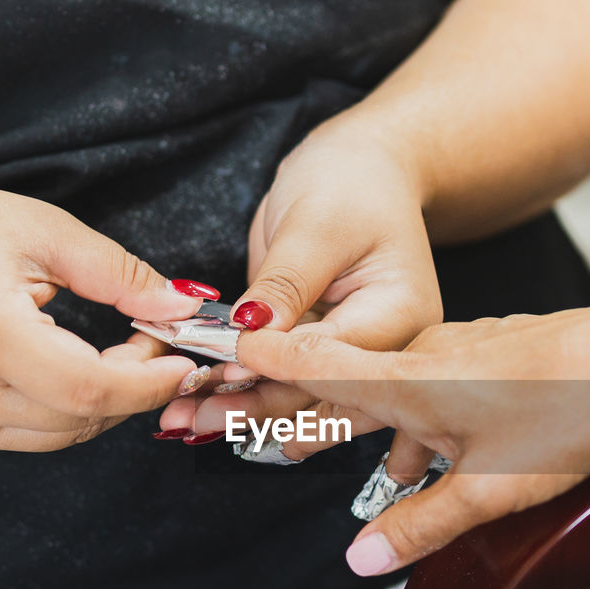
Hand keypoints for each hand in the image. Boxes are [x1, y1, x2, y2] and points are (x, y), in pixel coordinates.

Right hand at [0, 184, 209, 450]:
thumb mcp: (32, 228)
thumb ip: (115, 271)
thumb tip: (180, 306)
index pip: (90, 387)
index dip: (150, 381)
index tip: (185, 356)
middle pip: (87, 415)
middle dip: (140, 385)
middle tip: (157, 339)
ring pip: (70, 433)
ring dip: (113, 400)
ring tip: (126, 351)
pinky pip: (41, 435)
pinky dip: (78, 409)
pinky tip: (85, 369)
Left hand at [156, 120, 442, 440]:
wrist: (364, 168)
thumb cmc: (350, 181)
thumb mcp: (315, 225)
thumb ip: (284, 285)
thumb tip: (251, 335)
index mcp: (401, 314)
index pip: (335, 354)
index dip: (278, 366)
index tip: (225, 369)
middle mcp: (384, 348)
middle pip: (322, 393)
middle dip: (258, 407)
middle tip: (196, 416)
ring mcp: (354, 355)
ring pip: (301, 400)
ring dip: (246, 412)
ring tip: (188, 420)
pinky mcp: (322, 353)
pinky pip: (288, 383)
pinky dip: (248, 395)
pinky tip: (208, 408)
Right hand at [237, 296, 589, 575]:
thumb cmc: (568, 413)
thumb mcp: (490, 487)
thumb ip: (422, 525)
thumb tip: (361, 559)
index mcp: (407, 381)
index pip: (312, 364)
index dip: (258, 362)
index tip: (210, 355)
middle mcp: (423, 357)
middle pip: (338, 378)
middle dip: (291, 402)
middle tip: (246, 415)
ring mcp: (458, 352)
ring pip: (388, 387)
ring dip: (358, 421)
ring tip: (347, 463)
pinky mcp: (489, 356)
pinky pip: (430, 388)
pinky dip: (411, 420)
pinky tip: (428, 457)